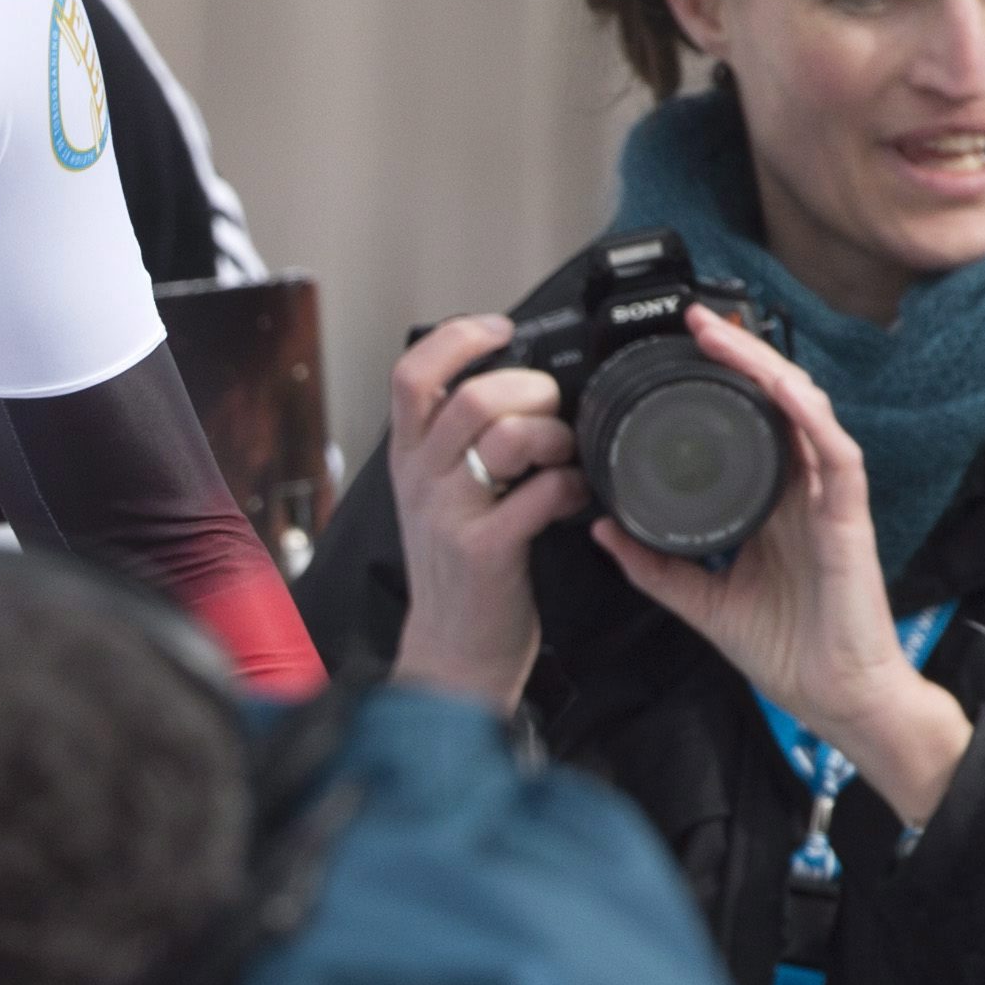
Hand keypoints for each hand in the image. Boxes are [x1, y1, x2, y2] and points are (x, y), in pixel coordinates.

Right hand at [385, 314, 588, 712]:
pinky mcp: (484, 550)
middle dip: (530, 390)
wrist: (452, 654)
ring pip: (506, 435)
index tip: (502, 329)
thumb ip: (461, 447)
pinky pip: (538, 493)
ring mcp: (449, 514)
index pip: (412, 374)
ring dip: (554, 435)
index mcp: (409, 459)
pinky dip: (569, 486)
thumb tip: (520, 391)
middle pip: (471, 396)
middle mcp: (421, 480)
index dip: (459, 338)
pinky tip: (574, 498)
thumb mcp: (440, 499)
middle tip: (554, 410)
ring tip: (566, 455)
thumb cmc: (460, 573)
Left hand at [590, 307, 972, 826]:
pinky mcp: (850, 520)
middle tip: (696, 320)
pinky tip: (785, 390)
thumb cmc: (789, 651)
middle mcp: (802, 492)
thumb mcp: (703, 602)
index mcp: (772, 504)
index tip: (677, 350)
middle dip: (739, 356)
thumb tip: (602, 529)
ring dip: (767, 368)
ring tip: (725, 336)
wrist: (838, 701)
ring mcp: (829, 501)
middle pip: (775, 402)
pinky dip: (812, 419)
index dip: (721, 382)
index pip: (749, 423)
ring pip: (805, 413)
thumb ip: (655, 565)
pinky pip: (838, 456)